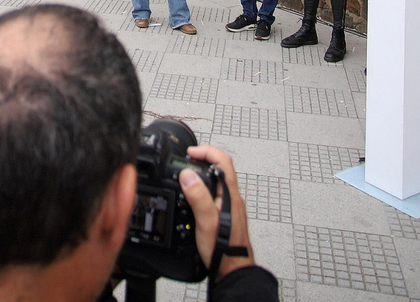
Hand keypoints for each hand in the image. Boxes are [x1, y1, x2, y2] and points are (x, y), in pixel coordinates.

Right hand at [179, 145, 253, 280]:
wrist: (233, 268)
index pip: (222, 161)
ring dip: (203, 174)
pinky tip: (194, 198)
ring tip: (187, 176)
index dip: (206, 151)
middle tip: (187, 160)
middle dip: (203, 160)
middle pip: (220, 169)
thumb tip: (188, 175)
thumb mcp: (206, 221)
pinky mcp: (226, 215)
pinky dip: (204, 189)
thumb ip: (198, 196)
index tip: (190, 153)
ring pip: (217, 182)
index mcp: (229, 195)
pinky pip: (215, 194)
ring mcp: (230, 207)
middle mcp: (232, 198)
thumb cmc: (223, 249)